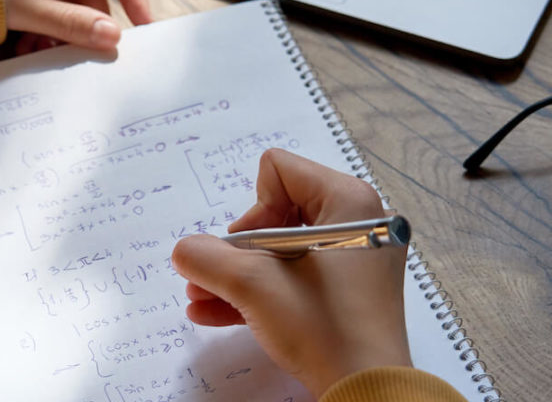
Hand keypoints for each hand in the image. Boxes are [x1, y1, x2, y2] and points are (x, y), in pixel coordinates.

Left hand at [0, 0, 151, 51]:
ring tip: (45, 53)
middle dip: (84, 20)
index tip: (143, 23)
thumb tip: (111, 36)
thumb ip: (66, 22)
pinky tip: (28, 47)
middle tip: (86, 53)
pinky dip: (39, 26)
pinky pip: (38, 2)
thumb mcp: (17, 7)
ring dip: (58, 29)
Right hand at [170, 149, 411, 397]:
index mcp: (347, 200)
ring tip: (200, 295)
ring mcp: (352, 258)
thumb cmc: (324, 328)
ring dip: (237, 272)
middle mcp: (355, 221)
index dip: (252, 210)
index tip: (250, 252)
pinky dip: (258, 290)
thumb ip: (208, 258)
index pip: (278, 172)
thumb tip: (185, 250)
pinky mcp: (345, 290)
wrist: (366, 390)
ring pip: (279, 249)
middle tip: (220, 276)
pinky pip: (293, 276)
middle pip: (275, 210)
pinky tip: (214, 310)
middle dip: (238, 248)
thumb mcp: (253, 286)